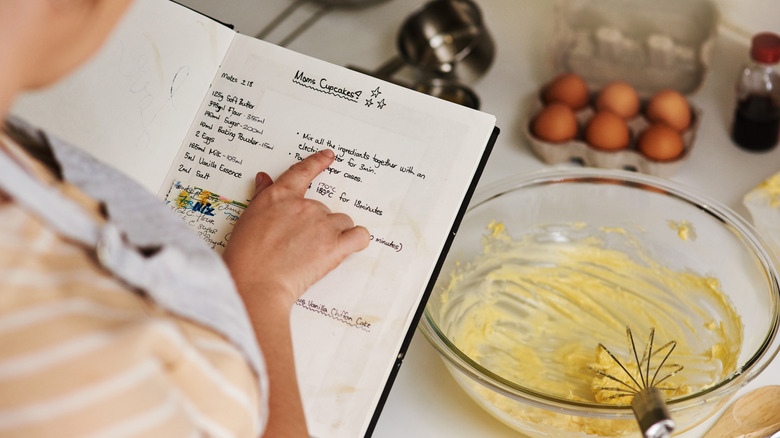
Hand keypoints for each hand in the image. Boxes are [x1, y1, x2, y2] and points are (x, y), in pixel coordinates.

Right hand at [223, 149, 369, 309]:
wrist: (255, 282)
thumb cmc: (246, 257)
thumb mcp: (249, 218)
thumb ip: (263, 196)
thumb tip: (264, 178)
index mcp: (280, 196)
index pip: (303, 172)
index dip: (317, 162)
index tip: (328, 156)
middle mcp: (304, 206)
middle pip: (324, 208)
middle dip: (317, 226)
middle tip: (300, 246)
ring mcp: (322, 224)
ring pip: (342, 222)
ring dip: (335, 234)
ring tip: (315, 254)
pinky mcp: (335, 246)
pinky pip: (359, 236)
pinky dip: (356, 241)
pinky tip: (347, 248)